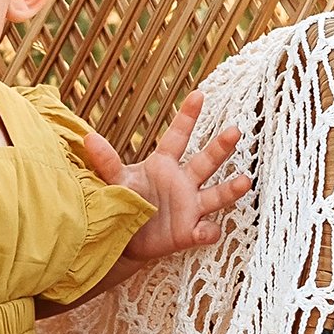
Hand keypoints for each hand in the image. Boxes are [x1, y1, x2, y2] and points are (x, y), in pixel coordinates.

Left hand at [82, 89, 248, 264]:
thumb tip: (88, 138)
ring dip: (230, 189)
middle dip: (220, 147)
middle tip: (234, 130)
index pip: (178, 136)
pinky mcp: (189, 232)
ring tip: (245, 181)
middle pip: (205, 161)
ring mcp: (190, 207)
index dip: (188, 116)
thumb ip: (106, 162)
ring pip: (215, 195)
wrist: (123, 239)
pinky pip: (205, 231)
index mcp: (163, 164)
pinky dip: (207, 231)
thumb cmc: (123, 202)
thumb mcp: (115, 181)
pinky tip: (206, 231)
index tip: (199, 94)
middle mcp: (183, 182)